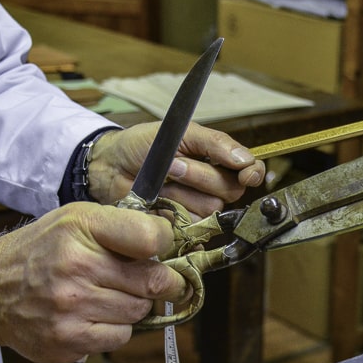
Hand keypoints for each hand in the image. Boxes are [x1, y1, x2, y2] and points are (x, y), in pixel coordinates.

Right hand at [0, 203, 187, 362]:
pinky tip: (96, 316)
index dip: (166, 243)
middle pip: (155, 281)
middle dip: (162, 282)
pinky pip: (120, 337)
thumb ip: (123, 225)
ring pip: (140, 311)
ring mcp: (72, 307)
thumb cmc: (41, 250)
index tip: (163, 248)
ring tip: (110, 295)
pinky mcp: (68, 340)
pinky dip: (116, 328)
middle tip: (156, 280)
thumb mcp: (76, 219)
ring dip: (135, 305)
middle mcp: (76, 266)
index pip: (151, 237)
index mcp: (82, 228)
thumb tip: (171, 238)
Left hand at [88, 122, 265, 217]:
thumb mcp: (180, 133)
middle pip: (229, 191)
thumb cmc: (143, 145)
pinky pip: (192, 229)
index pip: (251, 170)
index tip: (245, 173)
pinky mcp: (181, 229)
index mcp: (219, 160)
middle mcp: (213, 187)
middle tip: (175, 165)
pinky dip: (174, 216)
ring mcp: (197, 208)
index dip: (252, 173)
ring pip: (209, 210)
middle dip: (201, 177)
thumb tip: (245, 159)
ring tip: (161, 182)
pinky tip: (159, 204)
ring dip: (183, 194)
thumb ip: (214, 143)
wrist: (110, 166)